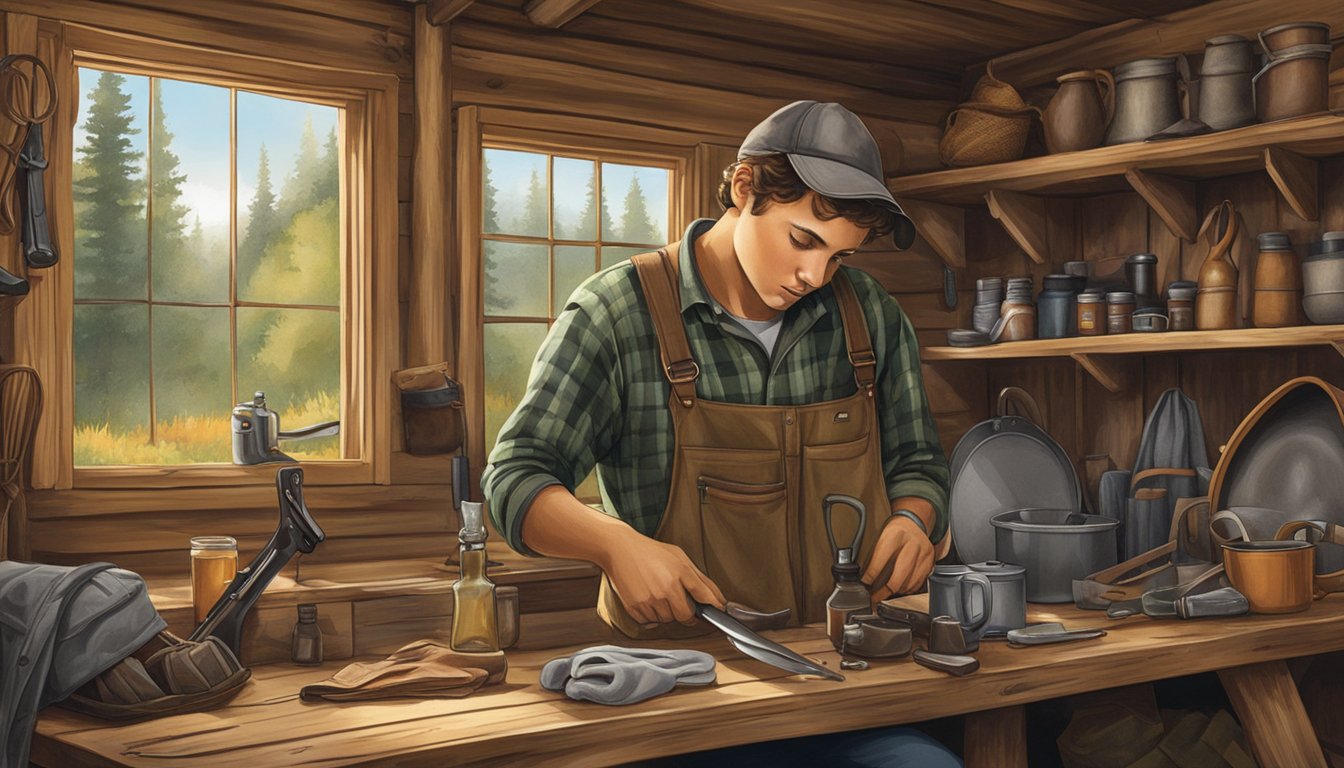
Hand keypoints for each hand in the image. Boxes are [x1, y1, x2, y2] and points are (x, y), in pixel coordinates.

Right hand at [601, 533, 725, 625]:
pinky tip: (646, 597)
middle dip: (686, 612)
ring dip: (666, 612)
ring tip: (658, 593)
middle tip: (678, 599)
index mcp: (680, 573)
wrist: (619, 549)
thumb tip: (717, 599)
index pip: (704, 597)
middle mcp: (666, 588)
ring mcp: (649, 600)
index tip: (717, 610)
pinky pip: (650, 621)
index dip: (713, 606)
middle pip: (685, 616)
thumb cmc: (651, 552)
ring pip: (667, 620)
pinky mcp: (635, 607)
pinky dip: (650, 614)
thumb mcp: (679, 557)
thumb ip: (699, 579)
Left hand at [861, 516, 934, 603]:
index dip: (871, 574)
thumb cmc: (895, 531)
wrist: (914, 523)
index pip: (881, 558)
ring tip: (884, 593)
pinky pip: (918, 583)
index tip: (864, 583)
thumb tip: (865, 577)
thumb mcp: (882, 535)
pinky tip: (898, 588)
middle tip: (874, 597)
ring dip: (895, 592)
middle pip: (898, 576)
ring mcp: (924, 554)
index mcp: (896, 535)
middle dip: (884, 591)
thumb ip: (875, 555)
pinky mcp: (930, 563)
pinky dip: (907, 589)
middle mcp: (913, 544)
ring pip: (908, 583)